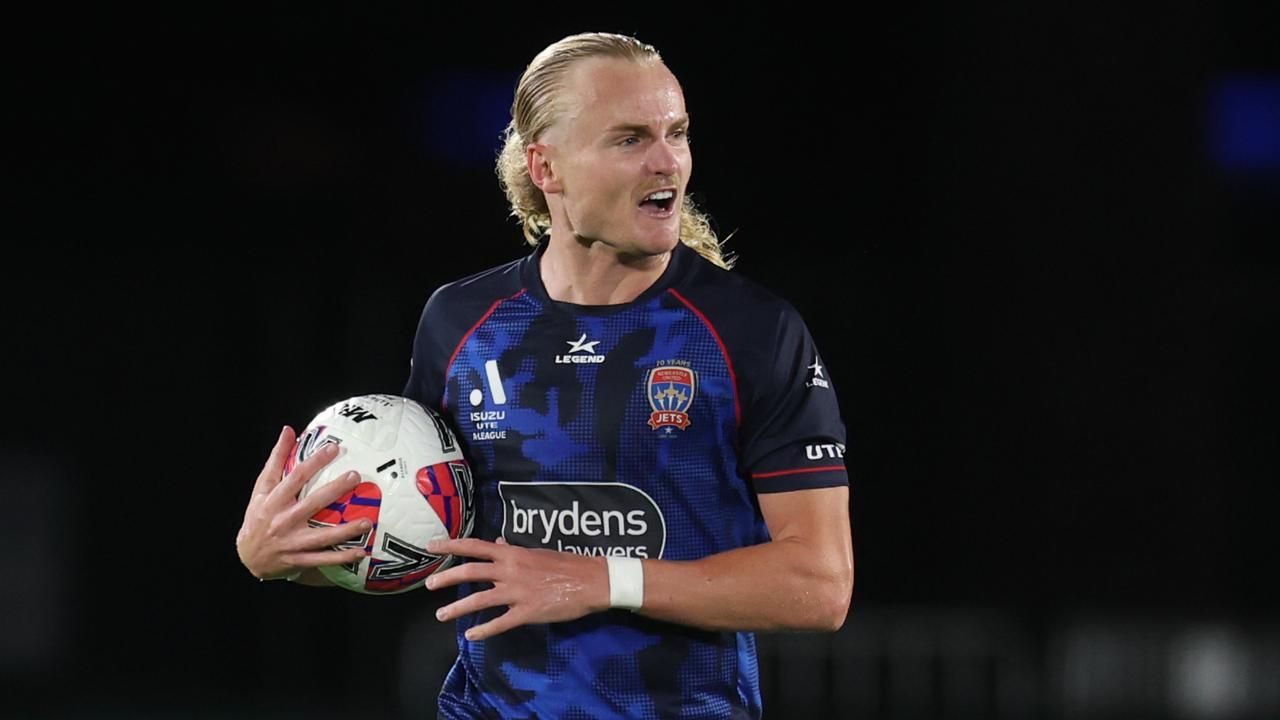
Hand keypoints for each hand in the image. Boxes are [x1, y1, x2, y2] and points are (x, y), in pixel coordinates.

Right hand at [236, 426, 370, 579]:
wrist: (247, 556)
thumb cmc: (258, 516)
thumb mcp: (261, 489)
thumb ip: (276, 460)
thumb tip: (288, 430)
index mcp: (273, 501)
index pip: (296, 477)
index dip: (314, 462)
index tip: (334, 448)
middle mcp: (282, 521)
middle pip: (312, 503)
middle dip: (334, 490)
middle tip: (355, 476)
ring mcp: (292, 543)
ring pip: (321, 536)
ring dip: (345, 530)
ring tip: (367, 521)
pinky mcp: (298, 560)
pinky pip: (322, 559)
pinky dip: (341, 557)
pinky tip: (360, 552)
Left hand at [425, 538, 609, 640]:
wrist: (592, 581)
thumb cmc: (566, 564)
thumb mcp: (537, 552)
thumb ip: (514, 550)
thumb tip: (499, 542)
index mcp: (513, 554)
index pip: (475, 546)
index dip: (451, 545)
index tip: (431, 546)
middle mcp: (510, 570)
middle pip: (471, 571)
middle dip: (447, 578)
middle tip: (429, 585)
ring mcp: (517, 592)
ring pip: (480, 599)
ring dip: (457, 608)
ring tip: (441, 615)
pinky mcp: (527, 612)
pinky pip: (500, 622)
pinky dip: (483, 629)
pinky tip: (471, 635)